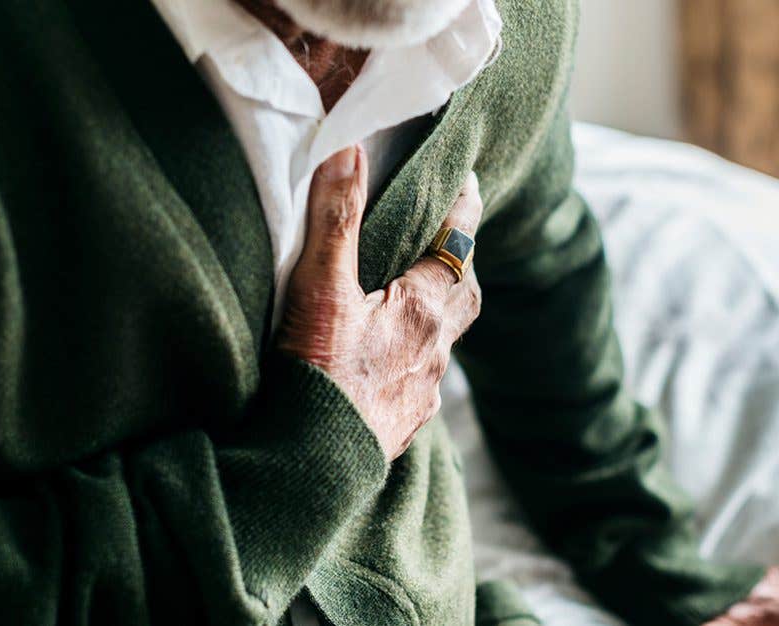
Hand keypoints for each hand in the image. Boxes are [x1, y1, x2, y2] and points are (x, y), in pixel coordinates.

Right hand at [276, 145, 483, 460]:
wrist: (310, 466)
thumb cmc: (318, 376)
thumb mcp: (320, 288)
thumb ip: (335, 218)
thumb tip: (350, 149)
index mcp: (424, 309)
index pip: (458, 244)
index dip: (463, 209)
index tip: (468, 182)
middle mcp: (435, 351)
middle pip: (462, 294)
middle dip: (457, 263)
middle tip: (444, 240)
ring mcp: (421, 393)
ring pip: (441, 343)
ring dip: (431, 316)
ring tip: (407, 301)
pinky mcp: (401, 426)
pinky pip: (419, 383)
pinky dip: (409, 362)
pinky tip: (383, 367)